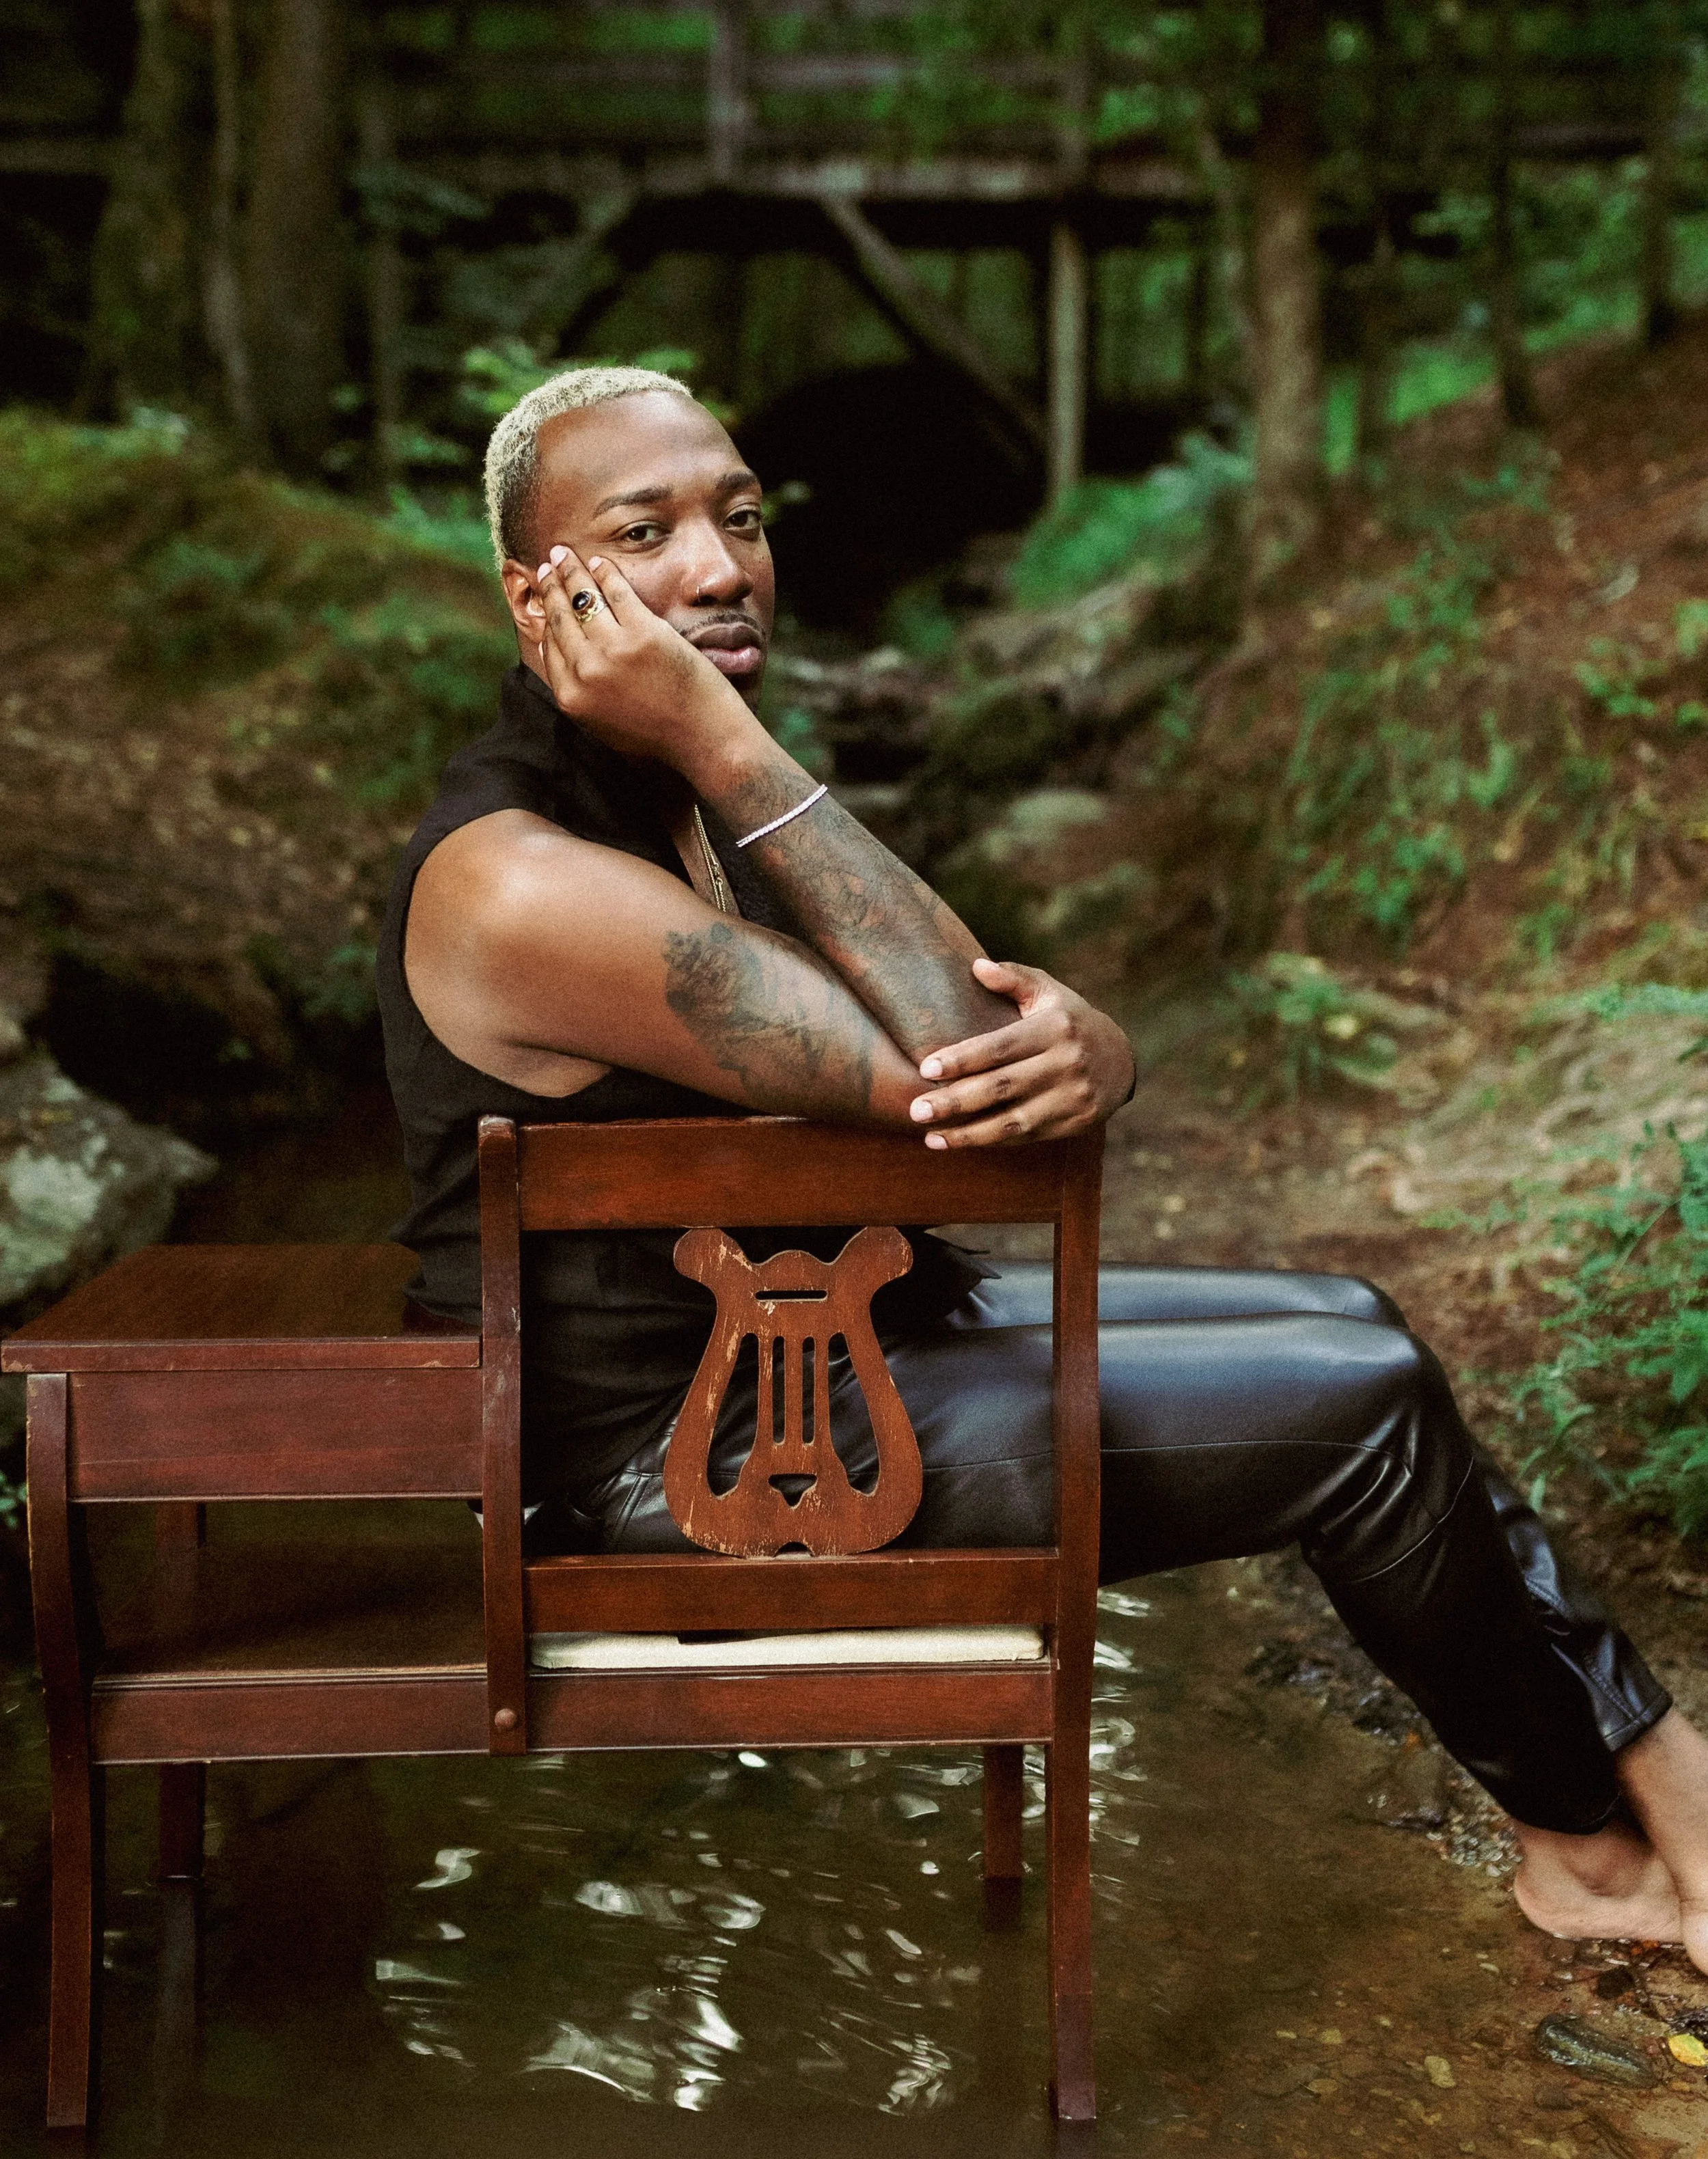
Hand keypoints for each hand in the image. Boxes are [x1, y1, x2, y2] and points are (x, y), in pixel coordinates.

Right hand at [533, 547, 752, 773]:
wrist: (701, 738)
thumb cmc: (657, 734)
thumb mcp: (603, 723)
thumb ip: (579, 691)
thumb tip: (556, 652)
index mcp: (572, 697)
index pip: (550, 645)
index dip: (547, 617)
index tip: (547, 599)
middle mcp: (586, 672)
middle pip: (561, 617)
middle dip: (551, 587)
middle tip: (548, 566)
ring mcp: (613, 650)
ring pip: (583, 598)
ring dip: (571, 570)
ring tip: (564, 554)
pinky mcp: (644, 632)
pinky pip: (616, 591)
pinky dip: (605, 572)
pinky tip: (600, 562)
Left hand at [907, 957, 1134, 1147]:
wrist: (1121, 1060)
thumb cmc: (1069, 1021)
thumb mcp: (1049, 993)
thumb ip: (1013, 979)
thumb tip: (977, 966)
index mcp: (1055, 1027)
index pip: (1001, 1046)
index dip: (963, 1059)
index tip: (926, 1068)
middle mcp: (1066, 1064)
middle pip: (1002, 1087)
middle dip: (956, 1101)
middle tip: (916, 1110)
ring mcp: (1073, 1097)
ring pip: (1013, 1120)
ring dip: (968, 1133)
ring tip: (930, 1136)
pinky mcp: (1075, 1124)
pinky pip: (1026, 1136)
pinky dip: (989, 1142)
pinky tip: (956, 1141)